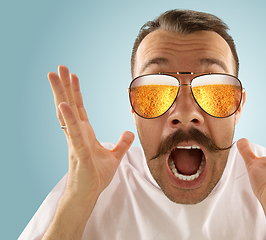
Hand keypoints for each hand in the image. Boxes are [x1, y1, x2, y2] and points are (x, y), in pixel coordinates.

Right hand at [48, 65, 133, 204]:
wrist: (88, 193)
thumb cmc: (96, 176)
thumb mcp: (114, 156)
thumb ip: (121, 144)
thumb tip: (129, 132)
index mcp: (85, 132)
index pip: (80, 108)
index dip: (76, 91)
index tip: (73, 76)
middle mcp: (77, 133)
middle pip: (70, 104)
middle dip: (64, 85)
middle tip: (59, 67)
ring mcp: (75, 140)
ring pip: (67, 113)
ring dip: (61, 94)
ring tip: (53, 76)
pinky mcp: (78, 150)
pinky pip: (72, 132)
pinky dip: (68, 118)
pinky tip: (63, 104)